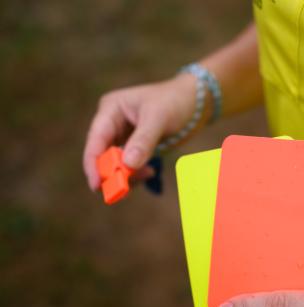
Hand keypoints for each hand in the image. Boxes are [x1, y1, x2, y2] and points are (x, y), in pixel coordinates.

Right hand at [82, 73, 197, 190]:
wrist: (193, 101)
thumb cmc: (174, 101)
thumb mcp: (159, 118)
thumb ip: (143, 141)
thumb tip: (127, 165)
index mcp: (110, 109)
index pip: (95, 140)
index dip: (94, 164)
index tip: (97, 185)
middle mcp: (111, 123)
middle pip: (102, 154)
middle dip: (112, 172)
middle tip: (124, 189)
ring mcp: (121, 135)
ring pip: (115, 163)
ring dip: (127, 175)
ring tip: (149, 173)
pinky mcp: (133, 146)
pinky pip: (128, 165)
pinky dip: (136, 173)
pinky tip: (150, 171)